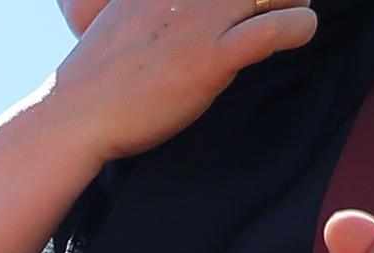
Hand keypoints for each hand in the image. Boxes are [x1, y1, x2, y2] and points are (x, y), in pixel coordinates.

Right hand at [41, 0, 326, 164]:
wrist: (73, 120)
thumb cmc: (99, 77)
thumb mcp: (127, 14)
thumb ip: (159, 3)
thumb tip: (193, 8)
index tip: (245, 4)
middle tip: (277, 2)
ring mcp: (200, 19)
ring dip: (294, 1)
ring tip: (290, 16)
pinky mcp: (211, 58)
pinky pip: (280, 28)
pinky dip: (299, 28)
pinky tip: (295, 37)